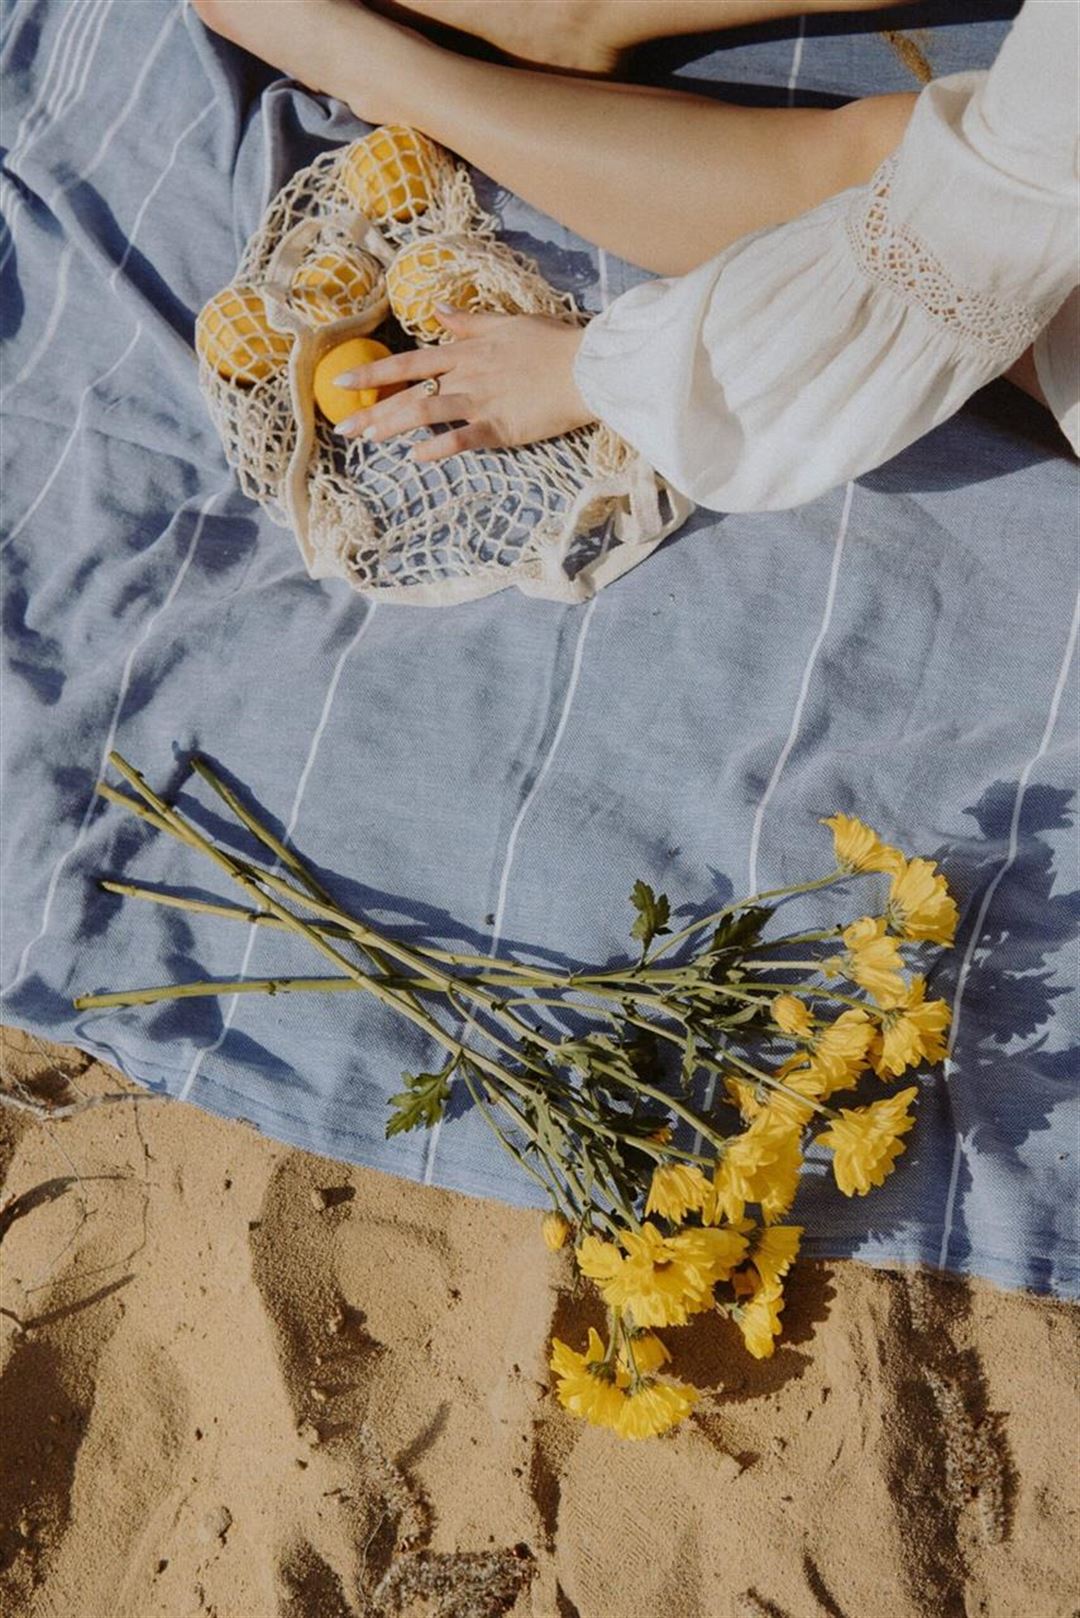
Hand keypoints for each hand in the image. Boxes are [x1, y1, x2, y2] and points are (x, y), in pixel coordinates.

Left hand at [334, 307, 596, 462]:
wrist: (586, 366)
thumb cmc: (551, 343)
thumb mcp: (506, 323)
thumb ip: (469, 322)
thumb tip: (439, 310)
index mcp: (464, 352)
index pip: (408, 363)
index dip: (372, 372)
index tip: (342, 380)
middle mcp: (465, 376)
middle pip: (408, 394)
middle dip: (371, 410)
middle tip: (341, 428)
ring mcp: (480, 402)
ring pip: (425, 413)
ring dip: (392, 426)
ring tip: (366, 439)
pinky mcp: (500, 427)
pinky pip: (462, 439)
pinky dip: (439, 448)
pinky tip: (416, 458)